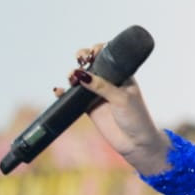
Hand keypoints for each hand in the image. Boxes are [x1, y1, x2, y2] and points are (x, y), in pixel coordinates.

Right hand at [58, 44, 170, 174]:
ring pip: (80, 79)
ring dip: (72, 75)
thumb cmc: (136, 118)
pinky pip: (73, 97)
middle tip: (80, 61)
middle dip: (82, 58)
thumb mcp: (121, 98)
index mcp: (122, 74)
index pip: (107, 56)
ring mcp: (97, 94)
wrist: (136, 143)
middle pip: (90, 64)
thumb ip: (101, 86)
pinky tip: (58, 91)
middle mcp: (108, 81)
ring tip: (71, 78)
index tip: (91, 52)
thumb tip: (81, 73)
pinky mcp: (88, 107)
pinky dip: (64, 93)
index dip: (97, 50)